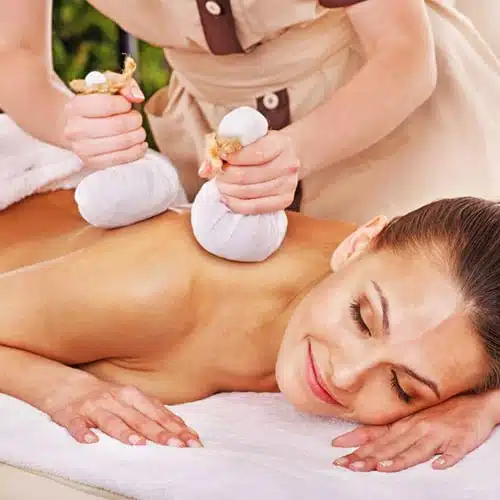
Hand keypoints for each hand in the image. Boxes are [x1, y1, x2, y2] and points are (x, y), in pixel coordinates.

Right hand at [42, 373, 201, 447]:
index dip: (176, 427)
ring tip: (138, 443)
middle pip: (140, 418)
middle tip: (176, 445)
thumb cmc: (106, 397)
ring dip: (124, 432)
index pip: (158, 413)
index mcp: (133, 396)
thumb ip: (154, 413)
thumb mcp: (132, 400)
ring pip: (111, 420)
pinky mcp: (71, 415)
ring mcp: (94, 407)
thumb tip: (182, 428)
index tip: (192, 439)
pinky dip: (83, 432)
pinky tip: (90, 441)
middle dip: (159, 432)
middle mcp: (116, 400)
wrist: (68, 386)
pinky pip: (76, 425)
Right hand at [64, 77, 146, 169]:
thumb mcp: (105, 88)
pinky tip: (140, 144)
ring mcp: (83, 149)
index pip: (107, 105)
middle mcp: (75, 130)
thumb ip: (123, 85)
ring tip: (139, 131)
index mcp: (75, 107)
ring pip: (122, 143)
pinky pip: (122, 159)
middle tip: (137, 118)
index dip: (125, 104)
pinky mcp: (93, 163)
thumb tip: (137, 97)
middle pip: (117, 126)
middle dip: (135, 120)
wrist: (77, 129)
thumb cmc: (96, 106)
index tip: (127, 105)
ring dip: (138, 135)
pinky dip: (137, 151)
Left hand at [199, 130, 299, 213]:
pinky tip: (229, 198)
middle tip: (218, 174)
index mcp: (282, 143)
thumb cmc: (261, 146)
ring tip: (221, 185)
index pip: (256, 153)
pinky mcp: (285, 201)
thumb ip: (223, 148)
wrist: (285, 157)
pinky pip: (256, 207)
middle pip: (248, 175)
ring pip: (249, 192)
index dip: (233, 156)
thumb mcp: (247, 139)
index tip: (220, 156)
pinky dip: (237, 204)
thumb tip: (204, 171)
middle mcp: (289, 164)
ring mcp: (289, 184)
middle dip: (226, 175)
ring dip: (229, 190)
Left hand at [331, 392, 498, 471]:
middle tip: (349, 464)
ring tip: (383, 467)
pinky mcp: (459, 441)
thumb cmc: (439, 413)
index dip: (355, 443)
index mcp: (403, 425)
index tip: (336, 449)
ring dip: (399, 459)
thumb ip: (387, 432)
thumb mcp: (410, 420)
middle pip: (389, 446)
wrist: (474, 403)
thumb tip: (360, 441)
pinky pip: (453, 453)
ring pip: (416, 450)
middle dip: (368, 456)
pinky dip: (446, 459)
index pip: (375, 435)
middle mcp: (416, 429)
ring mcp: (437, 435)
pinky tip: (439, 466)